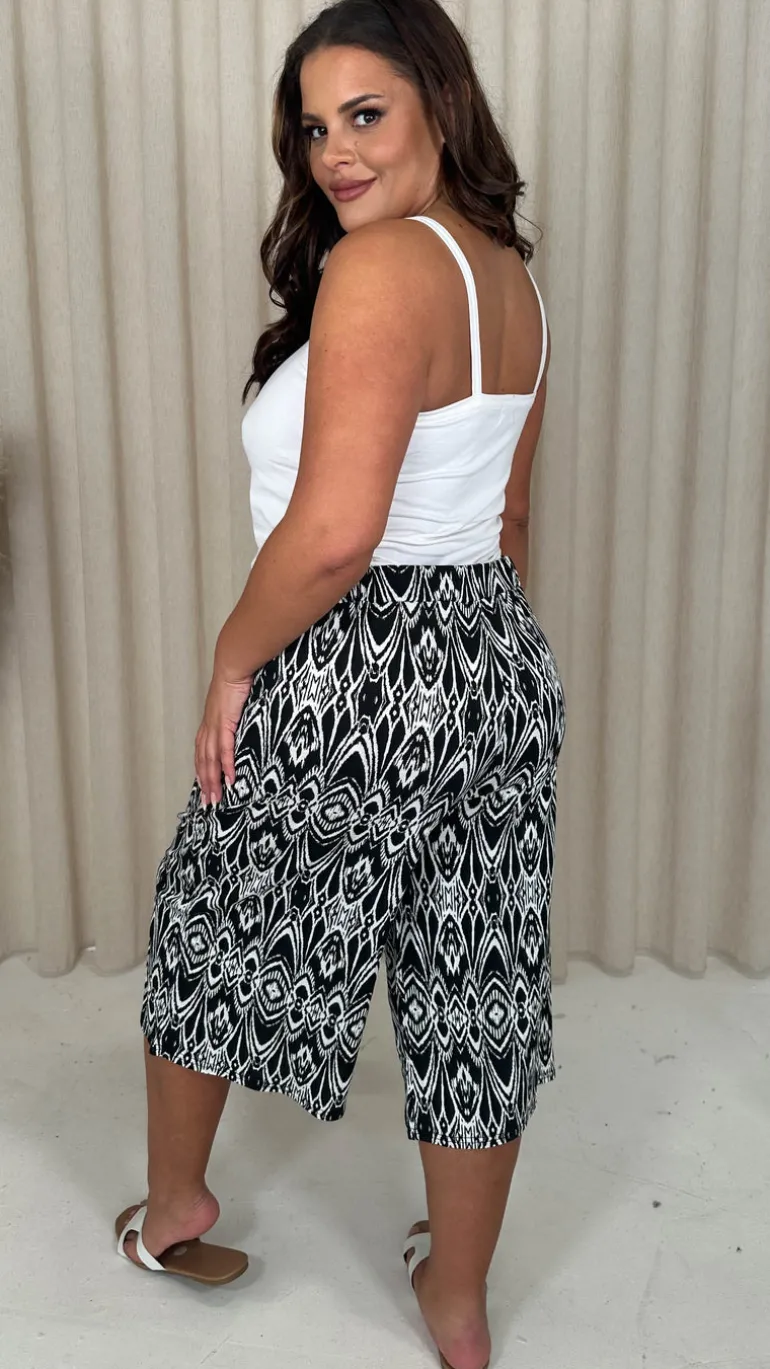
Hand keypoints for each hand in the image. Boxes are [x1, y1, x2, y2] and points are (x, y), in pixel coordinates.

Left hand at [195, 669, 252, 805]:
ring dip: (213, 780)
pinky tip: (230, 779)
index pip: (202, 752)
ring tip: (217, 797)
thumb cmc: (236, 680)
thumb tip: (242, 724)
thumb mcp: (233, 703)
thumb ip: (235, 716)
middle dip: (205, 783)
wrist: (233, 665)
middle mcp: (208, 727)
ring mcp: (215, 726)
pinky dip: (226, 766)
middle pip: (203, 761)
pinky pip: (225, 749)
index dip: (202, 771)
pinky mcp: (225, 723)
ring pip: (211, 760)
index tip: (205, 787)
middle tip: (209, 802)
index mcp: (209, 723)